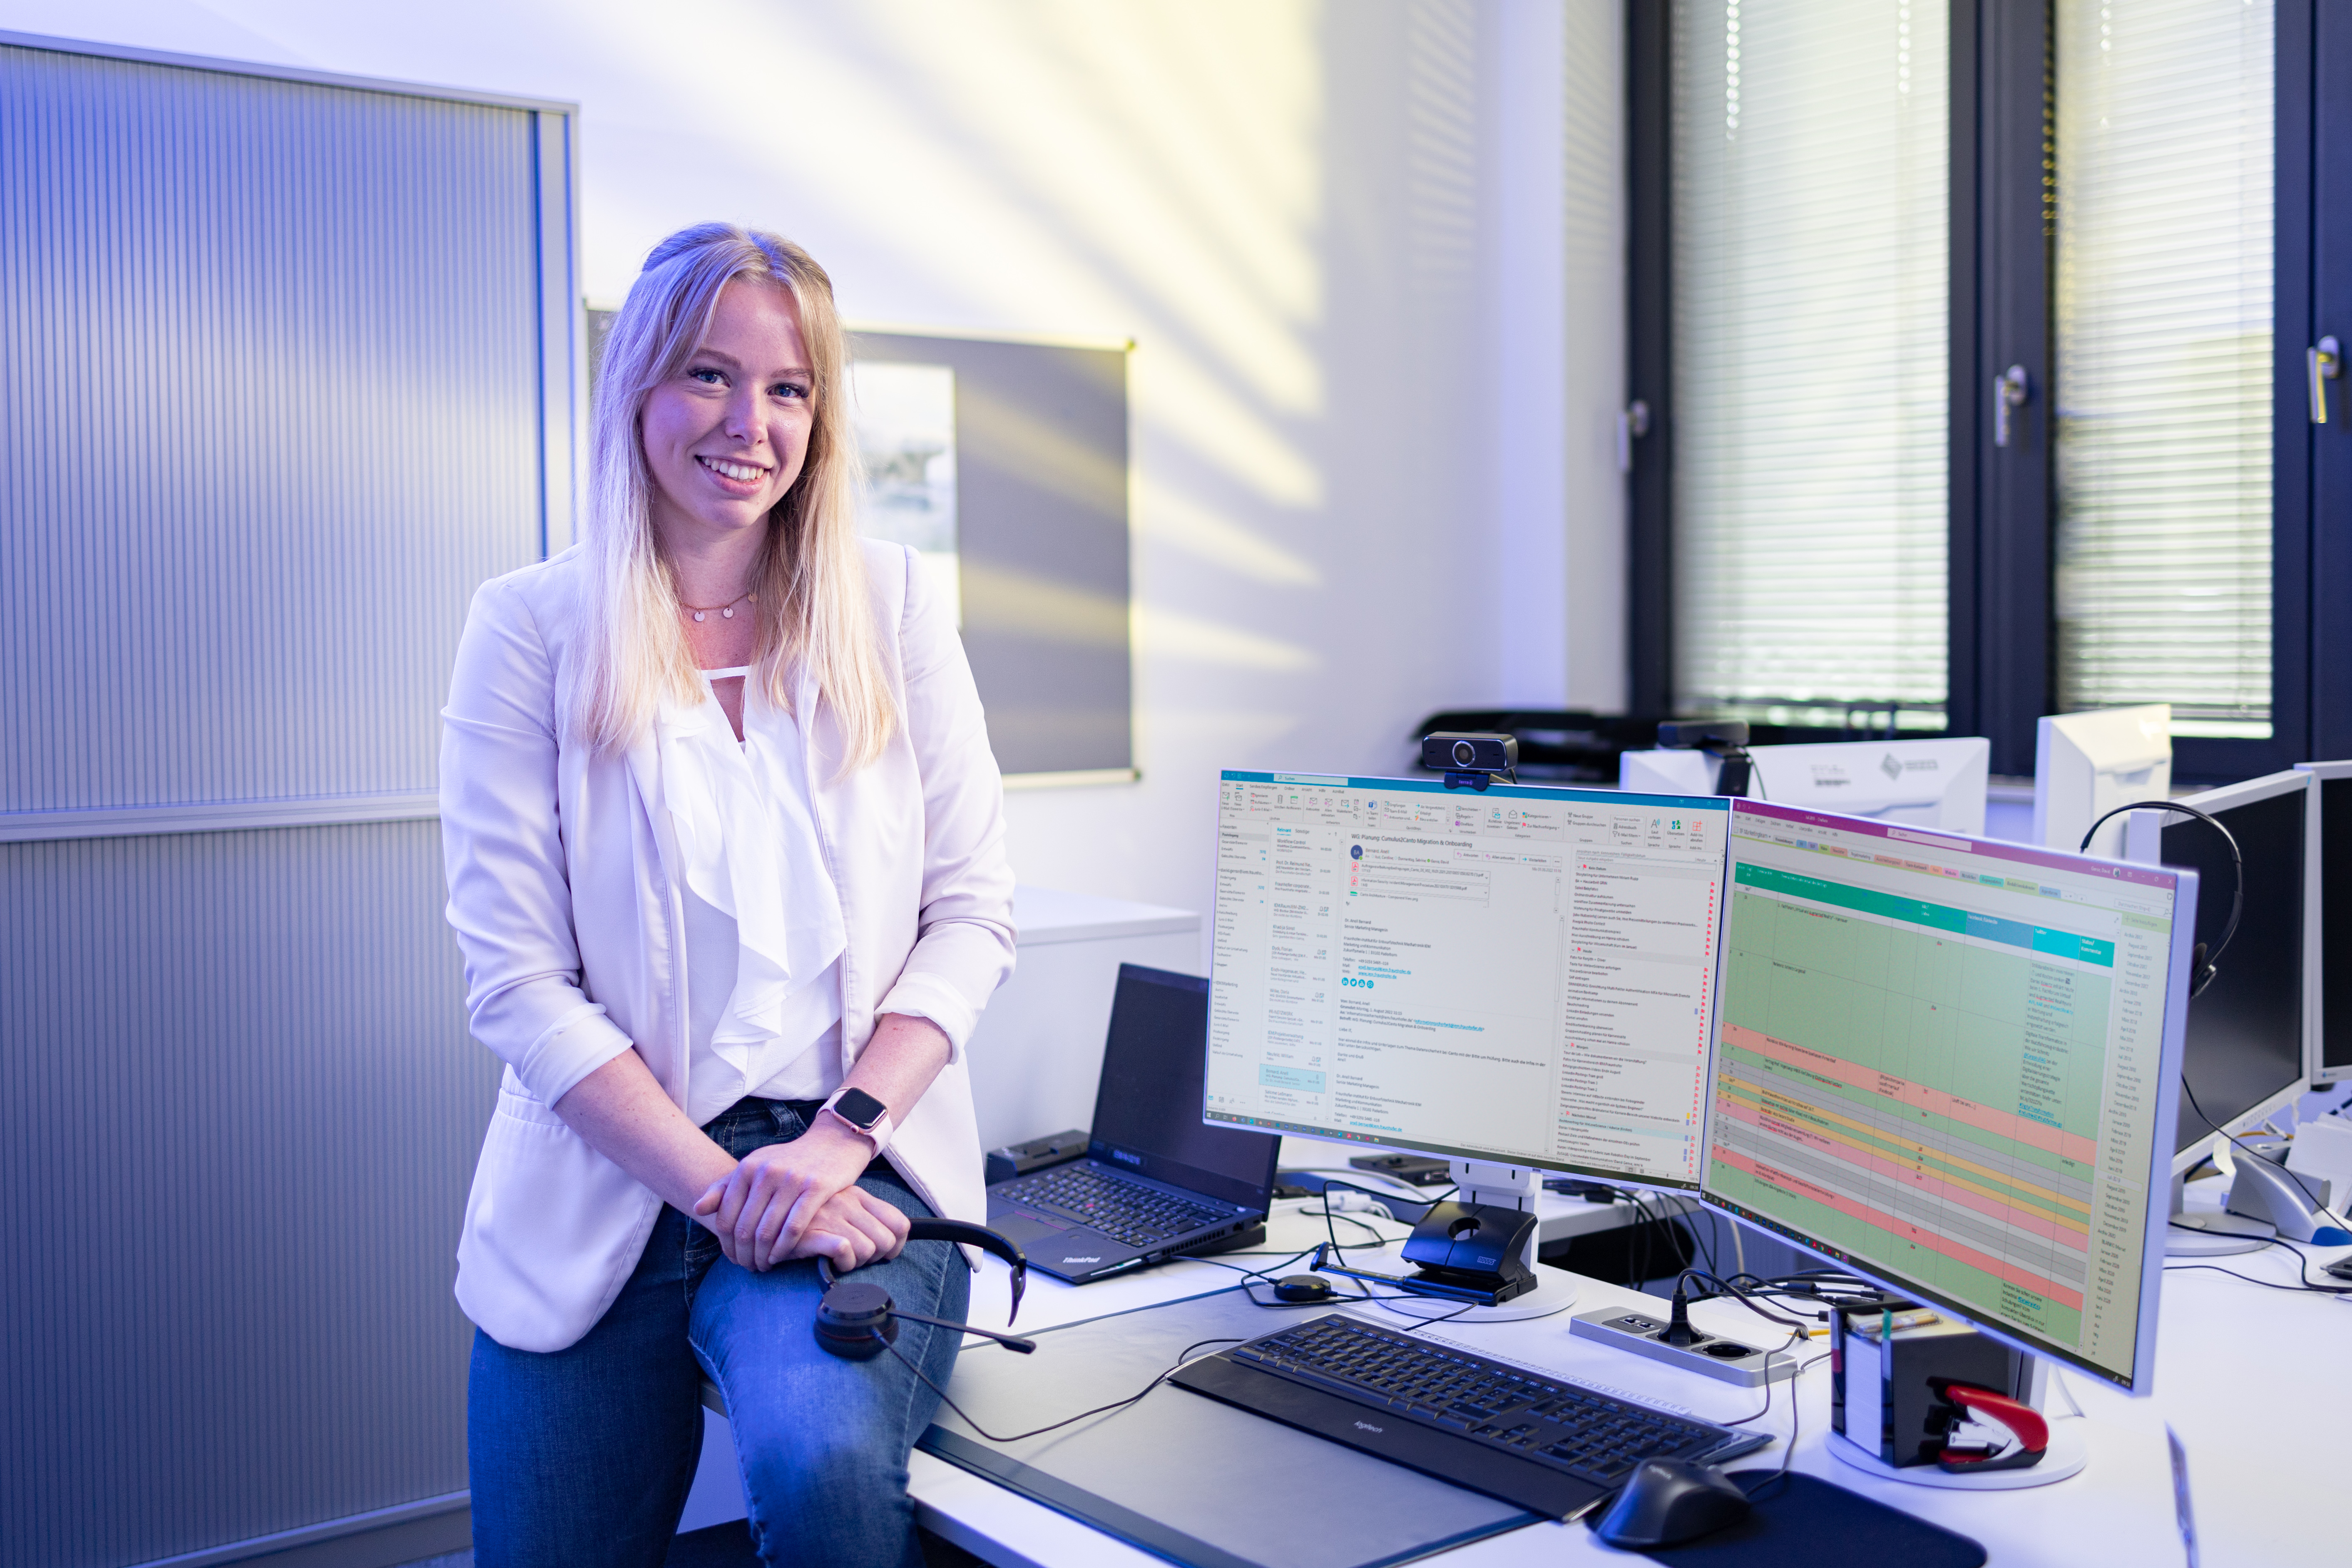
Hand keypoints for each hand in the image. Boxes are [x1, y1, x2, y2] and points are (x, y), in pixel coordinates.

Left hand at [692, 1118, 877, 1270]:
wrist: (833, 1142)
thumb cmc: (790, 1161)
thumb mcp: (755, 1167)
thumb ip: (724, 1187)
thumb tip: (696, 1209)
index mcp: (747, 1167)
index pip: (725, 1218)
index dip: (726, 1245)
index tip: (732, 1258)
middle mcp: (766, 1172)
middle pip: (744, 1229)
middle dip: (743, 1256)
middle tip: (748, 1268)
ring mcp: (791, 1179)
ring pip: (767, 1232)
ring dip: (762, 1257)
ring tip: (763, 1266)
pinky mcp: (816, 1187)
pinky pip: (794, 1228)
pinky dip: (783, 1249)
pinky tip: (780, 1257)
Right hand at [795, 1184, 911, 1272]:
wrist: (763, 1205)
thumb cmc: (806, 1212)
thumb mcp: (840, 1205)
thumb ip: (863, 1217)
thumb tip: (891, 1242)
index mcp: (859, 1195)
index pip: (900, 1223)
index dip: (897, 1246)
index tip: (883, 1256)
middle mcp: (848, 1202)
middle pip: (886, 1241)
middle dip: (874, 1259)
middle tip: (855, 1260)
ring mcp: (830, 1214)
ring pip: (867, 1249)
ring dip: (856, 1263)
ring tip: (838, 1260)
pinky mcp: (811, 1229)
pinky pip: (844, 1250)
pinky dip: (842, 1263)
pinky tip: (829, 1262)